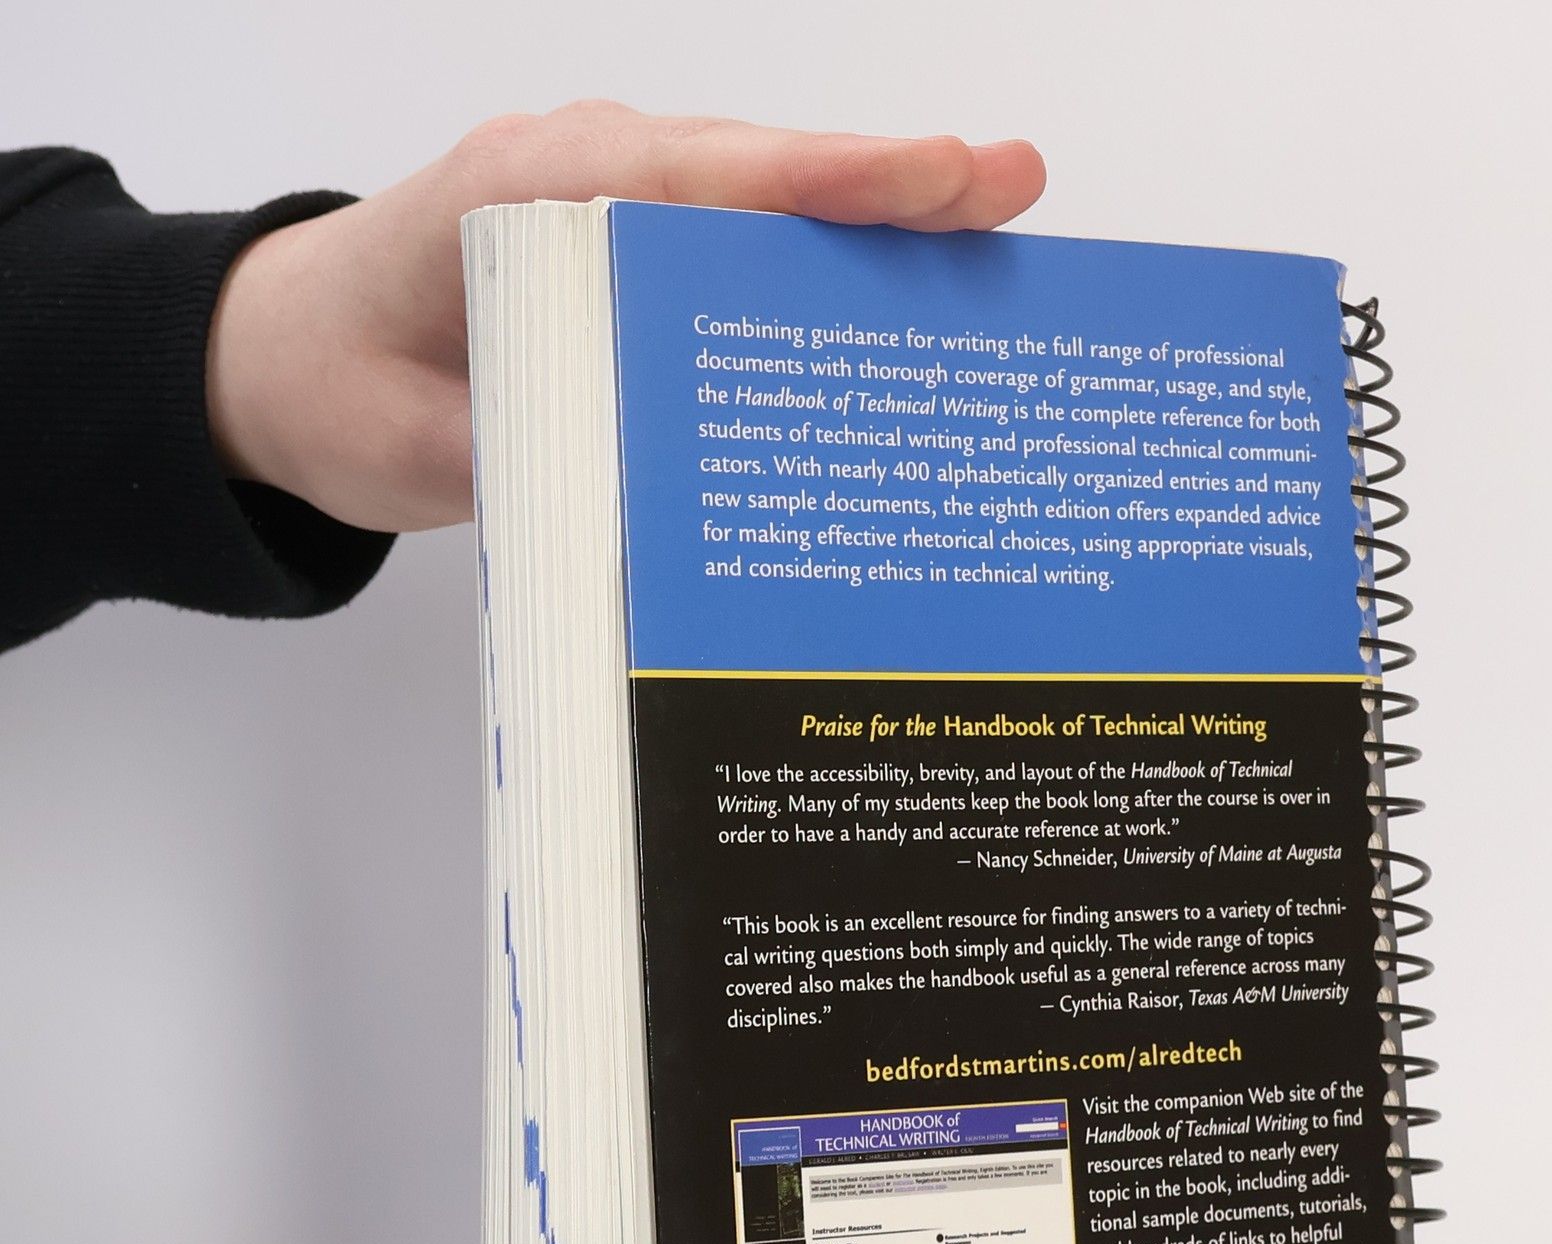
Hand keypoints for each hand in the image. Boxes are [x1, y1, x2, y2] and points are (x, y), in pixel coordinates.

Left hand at [205, 104, 1045, 532]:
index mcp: (529, 198)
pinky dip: (818, 261)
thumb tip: (664, 503)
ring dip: (873, 223)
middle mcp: (583, 177)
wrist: (278, 358)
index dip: (826, 183)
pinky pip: (734, 242)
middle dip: (892, 186)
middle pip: (761, 174)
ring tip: (991, 237)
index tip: (936, 180)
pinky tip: (897, 296)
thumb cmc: (335, 385)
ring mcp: (609, 205)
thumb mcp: (418, 447)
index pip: (702, 176)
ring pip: (760, 201)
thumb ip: (535, 459)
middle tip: (1015, 192)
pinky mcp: (625, 250)